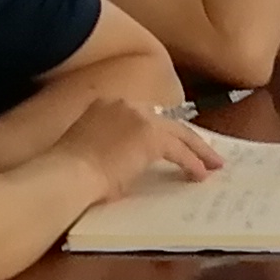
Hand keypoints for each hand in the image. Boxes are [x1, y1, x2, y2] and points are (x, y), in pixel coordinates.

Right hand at [66, 98, 223, 197]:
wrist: (67, 173)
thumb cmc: (68, 172)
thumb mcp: (91, 150)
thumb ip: (112, 147)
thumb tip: (128, 164)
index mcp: (107, 105)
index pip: (145, 115)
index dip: (162, 130)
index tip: (173, 142)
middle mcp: (127, 105)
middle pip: (168, 120)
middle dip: (187, 138)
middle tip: (205, 152)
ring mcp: (141, 118)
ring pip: (180, 133)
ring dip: (198, 150)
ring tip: (213, 164)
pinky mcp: (152, 137)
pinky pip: (180, 151)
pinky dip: (192, 163)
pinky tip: (200, 175)